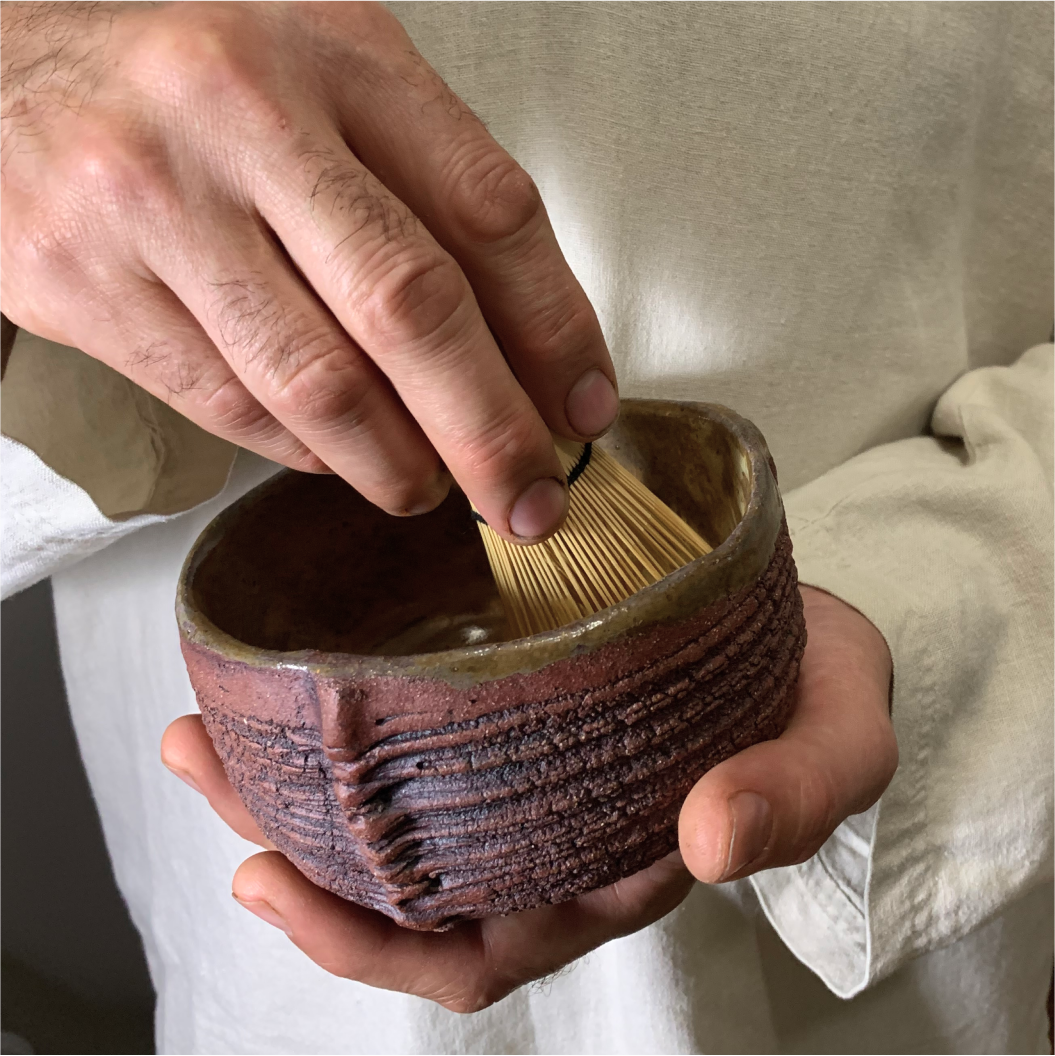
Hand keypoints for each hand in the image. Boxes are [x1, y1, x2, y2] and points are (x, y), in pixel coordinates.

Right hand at [0, 0, 617, 540]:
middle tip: (533, 500)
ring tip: (432, 488)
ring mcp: (152, 202)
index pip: (488, 208)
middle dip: (491, 431)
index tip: (585, 408)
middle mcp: (242, 115)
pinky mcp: (83, 286)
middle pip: (412, 307)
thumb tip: (530, 358)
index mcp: (334, 51)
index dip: (556, 328)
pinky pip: (232, 407)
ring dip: (399, 463)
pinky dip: (306, 454)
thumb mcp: (332, 91)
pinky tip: (339, 456)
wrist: (3, 75)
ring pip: (320, 382)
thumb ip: (431, 197)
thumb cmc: (199, 88)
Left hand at [161, 585, 896, 1009]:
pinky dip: (341, 713)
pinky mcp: (508, 690)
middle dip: (288, 848)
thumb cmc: (816, 681)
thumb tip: (712, 840)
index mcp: (611, 868)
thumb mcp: (838, 737)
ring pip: (388, 808)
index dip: (370, 942)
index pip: (479, 946)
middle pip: (400, 881)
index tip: (272, 877)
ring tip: (204, 724)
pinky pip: (411, 728)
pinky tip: (285, 669)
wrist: (801, 603)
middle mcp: (548, 829)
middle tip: (201, 761)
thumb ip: (798, 794)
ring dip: (288, 779)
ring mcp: (521, 761)